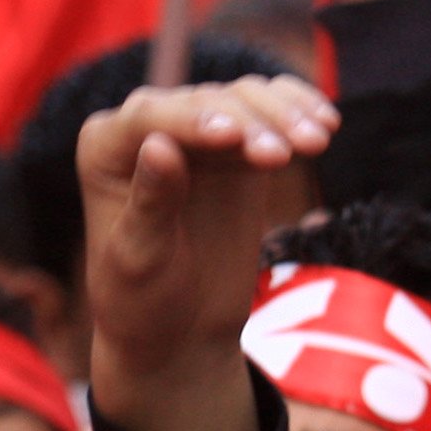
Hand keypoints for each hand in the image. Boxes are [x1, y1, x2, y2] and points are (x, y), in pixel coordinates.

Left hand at [79, 77, 340, 430]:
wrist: (179, 331)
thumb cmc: (142, 301)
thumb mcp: (141, 260)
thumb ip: (152, 204)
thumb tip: (160, 145)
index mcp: (105, 146)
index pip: (151, 117)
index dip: (195, 120)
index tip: (236, 137)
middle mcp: (146, 128)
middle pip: (206, 102)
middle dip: (254, 122)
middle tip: (301, 150)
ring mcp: (196, 132)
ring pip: (244, 98)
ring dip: (284, 114)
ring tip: (319, 141)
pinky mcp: (238, 145)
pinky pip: (271, 112)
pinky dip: (298, 110)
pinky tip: (326, 123)